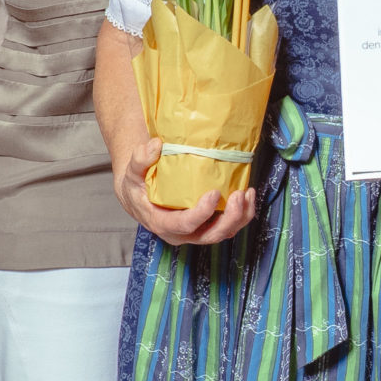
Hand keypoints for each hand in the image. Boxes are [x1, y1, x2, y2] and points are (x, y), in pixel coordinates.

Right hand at [112, 136, 257, 246]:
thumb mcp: (132, 172)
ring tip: (247, 194)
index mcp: (162, 223)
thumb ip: (140, 159)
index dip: (201, 213)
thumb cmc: (137, 186)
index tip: (214, 193)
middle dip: (229, 218)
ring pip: (223, 233)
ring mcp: (196, 232)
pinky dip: (242, 215)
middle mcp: (182, 233)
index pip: (184, 225)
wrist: (139, 197)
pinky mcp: (207, 226)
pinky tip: (248, 195)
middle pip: (210, 235)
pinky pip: (228, 226)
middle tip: (238, 195)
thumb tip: (156, 145)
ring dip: (240, 217)